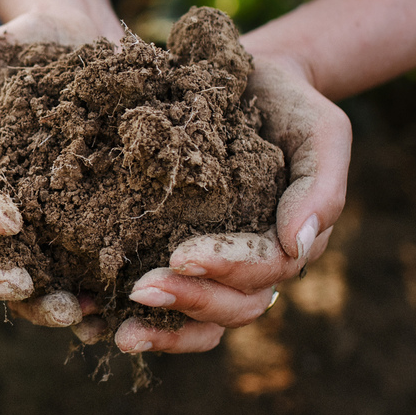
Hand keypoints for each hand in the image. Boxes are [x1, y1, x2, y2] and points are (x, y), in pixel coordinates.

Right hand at [0, 11, 118, 327]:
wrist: (81, 37)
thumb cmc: (13, 52)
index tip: (9, 217)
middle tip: (26, 284)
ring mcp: (41, 234)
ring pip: (28, 292)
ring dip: (46, 306)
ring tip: (80, 308)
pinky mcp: (88, 235)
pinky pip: (85, 280)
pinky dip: (98, 301)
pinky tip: (117, 304)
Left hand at [108, 51, 350, 353]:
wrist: (249, 81)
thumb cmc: (290, 105)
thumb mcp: (321, 132)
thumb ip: (320, 187)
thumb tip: (297, 245)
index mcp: (290, 242)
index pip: (264, 270)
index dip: (225, 268)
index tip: (180, 255)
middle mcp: (256, 266)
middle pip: (232, 306)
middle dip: (188, 302)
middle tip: (139, 290)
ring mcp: (219, 270)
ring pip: (203, 321)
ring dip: (163, 331)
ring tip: (119, 332)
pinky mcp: (180, 258)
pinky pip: (168, 307)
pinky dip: (138, 321)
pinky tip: (94, 323)